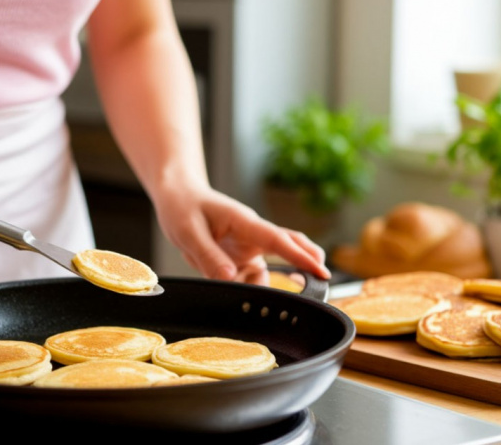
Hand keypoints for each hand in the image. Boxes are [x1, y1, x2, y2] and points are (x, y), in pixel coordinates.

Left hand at [154, 186, 330, 284]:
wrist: (177, 195)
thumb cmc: (182, 206)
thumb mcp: (188, 232)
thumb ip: (209, 256)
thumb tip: (230, 278)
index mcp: (243, 222)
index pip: (278, 239)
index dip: (301, 256)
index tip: (322, 271)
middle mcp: (251, 234)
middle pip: (290, 246)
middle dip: (308, 262)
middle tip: (324, 284)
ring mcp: (247, 246)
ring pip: (271, 267)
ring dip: (266, 286)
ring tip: (254, 304)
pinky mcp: (240, 256)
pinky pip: (252, 276)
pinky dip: (250, 288)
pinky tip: (238, 294)